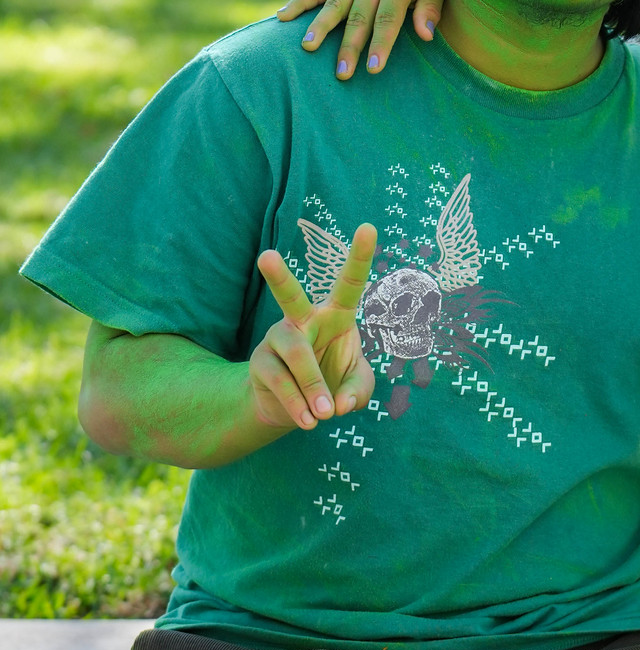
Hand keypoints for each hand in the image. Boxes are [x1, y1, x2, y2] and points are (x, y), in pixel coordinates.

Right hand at [250, 224, 376, 432]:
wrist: (299, 411)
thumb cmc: (334, 385)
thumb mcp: (356, 389)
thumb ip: (356, 392)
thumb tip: (337, 405)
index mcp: (336, 315)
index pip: (350, 283)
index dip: (359, 257)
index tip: (369, 227)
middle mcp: (303, 320)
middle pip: (290, 296)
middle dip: (278, 277)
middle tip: (265, 256)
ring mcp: (278, 339)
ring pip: (295, 354)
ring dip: (312, 386)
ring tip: (324, 415)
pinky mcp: (261, 363)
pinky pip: (281, 382)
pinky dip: (298, 405)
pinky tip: (308, 422)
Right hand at [277, 0, 447, 79]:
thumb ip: (431, 8)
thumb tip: (426, 35)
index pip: (387, 19)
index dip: (380, 44)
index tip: (373, 68)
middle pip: (358, 18)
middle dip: (349, 46)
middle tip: (342, 73)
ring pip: (333, 4)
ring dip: (320, 26)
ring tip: (308, 46)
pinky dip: (298, 3)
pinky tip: (281, 18)